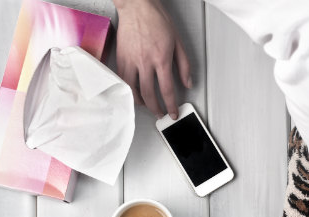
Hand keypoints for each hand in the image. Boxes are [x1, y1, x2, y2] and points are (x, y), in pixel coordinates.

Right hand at [114, 0, 190, 118]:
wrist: (137, 6)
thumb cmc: (157, 20)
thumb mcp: (178, 41)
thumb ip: (184, 65)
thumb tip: (188, 83)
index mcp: (161, 58)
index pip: (167, 90)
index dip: (171, 105)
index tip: (173, 113)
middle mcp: (145, 62)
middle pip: (149, 94)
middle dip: (156, 108)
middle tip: (160, 113)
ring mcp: (131, 61)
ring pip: (134, 90)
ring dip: (141, 102)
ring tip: (147, 105)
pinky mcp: (120, 58)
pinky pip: (123, 80)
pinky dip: (129, 90)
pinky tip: (134, 92)